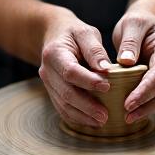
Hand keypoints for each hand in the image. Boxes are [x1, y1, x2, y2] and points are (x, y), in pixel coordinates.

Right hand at [39, 7, 110, 126]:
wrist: (54, 35)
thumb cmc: (73, 33)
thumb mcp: (86, 33)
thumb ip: (95, 50)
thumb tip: (106, 70)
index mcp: (55, 53)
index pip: (71, 71)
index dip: (88, 81)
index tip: (107, 87)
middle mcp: (47, 70)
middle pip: (66, 93)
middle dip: (86, 106)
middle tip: (105, 115)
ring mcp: (48, 82)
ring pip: (63, 104)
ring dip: (82, 115)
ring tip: (100, 121)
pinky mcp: (52, 90)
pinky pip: (61, 107)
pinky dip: (76, 116)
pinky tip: (90, 120)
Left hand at [113, 0, 154, 123]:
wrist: (147, 22)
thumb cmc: (139, 21)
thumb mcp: (133, 23)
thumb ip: (130, 42)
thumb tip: (126, 63)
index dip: (145, 90)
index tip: (129, 102)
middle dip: (145, 103)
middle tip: (126, 115)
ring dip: (146, 108)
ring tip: (128, 118)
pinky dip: (146, 105)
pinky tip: (132, 112)